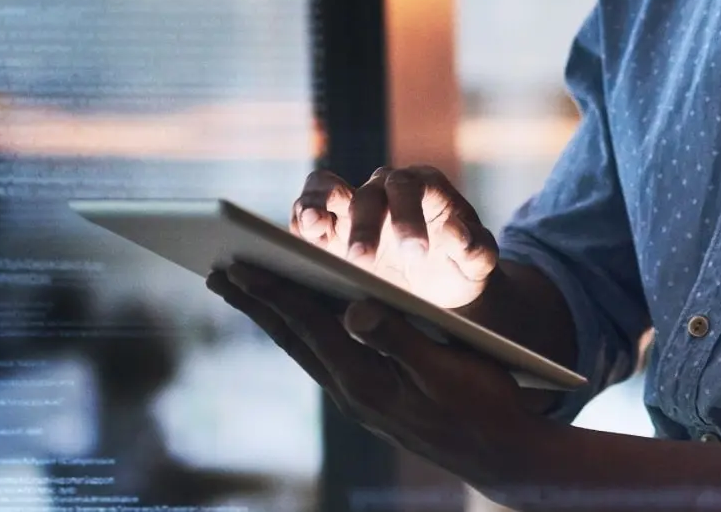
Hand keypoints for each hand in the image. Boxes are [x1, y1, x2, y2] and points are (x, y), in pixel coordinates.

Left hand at [207, 262, 557, 490]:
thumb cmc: (484, 403)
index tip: (238, 265)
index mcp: (367, 380)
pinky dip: (299, 330)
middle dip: (255, 302)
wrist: (503, 455)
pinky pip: (322, 356)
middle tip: (216, 273)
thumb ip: (399, 337)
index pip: (309, 326)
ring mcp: (358, 398)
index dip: (274, 292)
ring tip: (241, 290)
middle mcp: (352, 391)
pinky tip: (293, 318)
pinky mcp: (370, 398)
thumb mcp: (446, 367)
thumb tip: (353, 310)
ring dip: (270, 315)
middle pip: (293, 336)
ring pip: (303, 347)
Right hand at [290, 166, 497, 308]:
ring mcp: (354, 204)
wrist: (441, 285)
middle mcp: (386, 188)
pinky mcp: (330, 228)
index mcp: (426, 187)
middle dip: (364, 229)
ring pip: (326, 190)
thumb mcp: (480, 263)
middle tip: (362, 263)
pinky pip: (307, 214)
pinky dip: (299, 223)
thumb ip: (476, 249)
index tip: (415, 255)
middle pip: (368, 196)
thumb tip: (456, 233)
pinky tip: (295, 244)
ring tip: (310, 227)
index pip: (412, 190)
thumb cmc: (462, 267)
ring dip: (315, 206)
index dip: (409, 218)